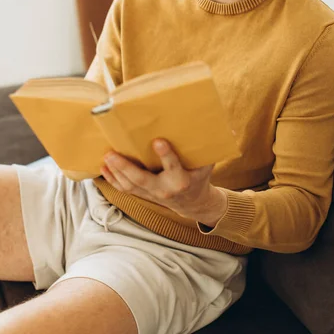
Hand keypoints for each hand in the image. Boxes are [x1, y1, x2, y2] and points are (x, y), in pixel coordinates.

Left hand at [101, 139, 226, 225]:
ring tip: (105, 157)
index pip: (173, 166)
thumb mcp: (208, 164)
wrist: (194, 204)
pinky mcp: (143, 195)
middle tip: (112, 153)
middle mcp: (164, 189)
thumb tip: (230, 130)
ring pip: (129, 185)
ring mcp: (151, 194)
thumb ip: (215, 148)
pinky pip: (125, 189)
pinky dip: (112, 179)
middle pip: (142, 180)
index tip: (158, 141)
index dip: (166, 155)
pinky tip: (103, 168)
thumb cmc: (199, 176)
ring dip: (115, 172)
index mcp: (182, 179)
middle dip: (126, 167)